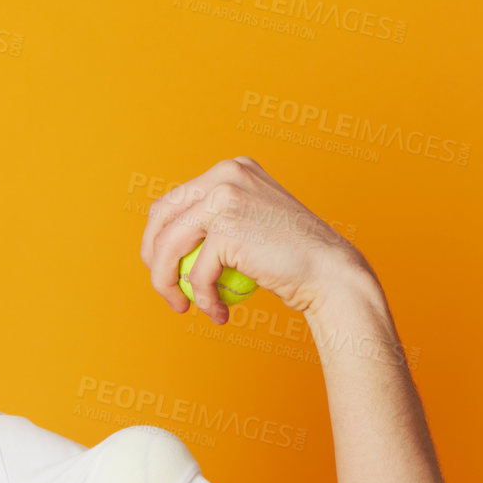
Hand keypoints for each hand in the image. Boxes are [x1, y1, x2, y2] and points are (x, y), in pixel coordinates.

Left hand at [139, 156, 372, 322]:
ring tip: (183, 307)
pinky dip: (203, 298)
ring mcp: (225, 197)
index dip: (157, 240)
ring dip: (166, 284)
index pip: (171, 203)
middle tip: (168, 291)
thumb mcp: (250, 224)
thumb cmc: (291, 257)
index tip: (166, 269)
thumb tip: (165, 239)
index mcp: (229, 169)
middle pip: (160, 219)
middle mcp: (225, 175)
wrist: (330, 271)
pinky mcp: (229, 227)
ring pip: (168, 247)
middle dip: (153, 260)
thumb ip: (214, 221)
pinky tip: (218, 312)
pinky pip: (196, 273)